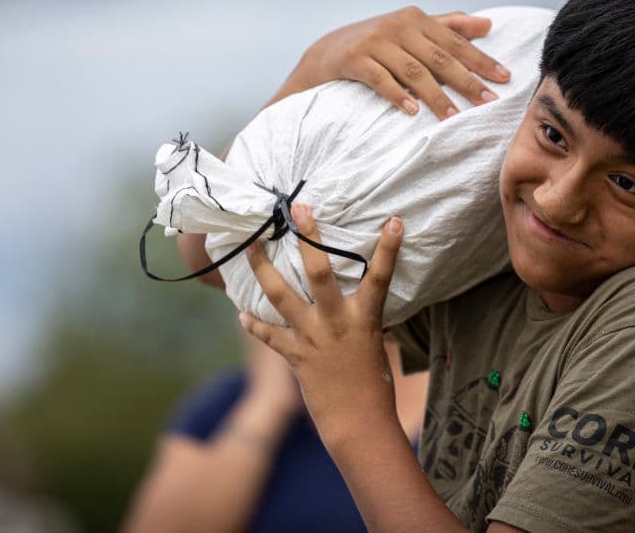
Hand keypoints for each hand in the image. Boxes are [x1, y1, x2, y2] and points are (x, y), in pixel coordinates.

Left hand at [239, 205, 403, 443]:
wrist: (358, 424)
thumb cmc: (374, 385)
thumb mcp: (374, 344)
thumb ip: (363, 320)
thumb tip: (358, 304)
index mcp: (364, 318)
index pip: (380, 277)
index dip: (388, 248)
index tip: (392, 221)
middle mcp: (336, 322)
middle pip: (319, 273)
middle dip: (308, 239)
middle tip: (298, 210)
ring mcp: (312, 337)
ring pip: (280, 296)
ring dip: (262, 270)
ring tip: (249, 247)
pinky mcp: (295, 356)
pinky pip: (269, 335)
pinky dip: (255, 325)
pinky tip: (242, 316)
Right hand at [295, 7, 510, 118]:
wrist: (326, 52)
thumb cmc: (377, 44)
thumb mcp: (411, 30)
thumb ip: (448, 27)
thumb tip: (487, 26)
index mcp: (416, 19)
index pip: (455, 42)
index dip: (481, 60)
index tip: (504, 78)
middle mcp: (397, 26)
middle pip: (439, 57)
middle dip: (466, 81)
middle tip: (488, 102)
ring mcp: (375, 42)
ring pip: (413, 71)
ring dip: (435, 95)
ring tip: (453, 116)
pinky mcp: (354, 59)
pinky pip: (380, 79)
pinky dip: (397, 95)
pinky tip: (412, 112)